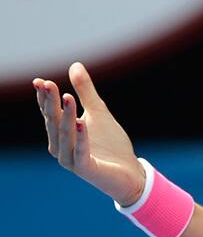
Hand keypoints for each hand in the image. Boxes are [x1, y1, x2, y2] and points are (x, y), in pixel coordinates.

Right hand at [33, 62, 145, 204]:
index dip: (44, 98)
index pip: (49, 113)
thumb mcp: (99, 112)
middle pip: (54, 122)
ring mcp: (71, 160)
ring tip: (67, 97)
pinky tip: (82, 122)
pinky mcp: (86, 169)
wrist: (129, 172)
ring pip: (66, 135)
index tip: (40, 81)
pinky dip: (81, 137)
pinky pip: (81, 152)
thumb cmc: (110, 143)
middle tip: (48, 84)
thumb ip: (86, 91)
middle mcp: (60, 148)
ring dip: (66, 116)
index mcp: (61, 135)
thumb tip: (75, 65)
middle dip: (50, 103)